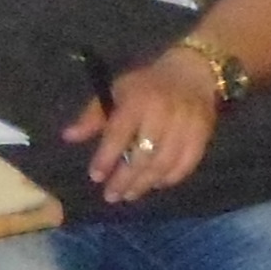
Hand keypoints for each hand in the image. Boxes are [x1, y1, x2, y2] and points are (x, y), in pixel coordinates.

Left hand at [66, 53, 217, 200]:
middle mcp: (162, 113)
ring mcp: (185, 125)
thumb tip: (68, 137)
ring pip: (163, 164)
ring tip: (130, 194)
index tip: (96, 177)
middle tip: (111, 196)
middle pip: (142, 155)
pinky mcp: (202, 136)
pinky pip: (185, 165)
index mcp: (137, 101)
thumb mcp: (117, 91)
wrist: (193, 73)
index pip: (119, 134)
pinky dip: (169, 179)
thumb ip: (93, 116)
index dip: (106, 158)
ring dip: (145, 184)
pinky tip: (156, 184)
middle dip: (125, 179)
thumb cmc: (147, 86)